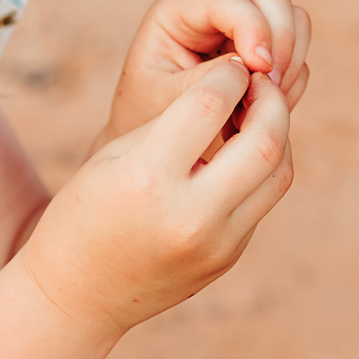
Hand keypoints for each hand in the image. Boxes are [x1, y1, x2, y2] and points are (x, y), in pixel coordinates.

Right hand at [23, 56, 293, 341]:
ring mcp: (216, 243)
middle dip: (270, 100)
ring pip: (279, 172)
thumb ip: (173, 122)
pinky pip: (263, 201)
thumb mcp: (114, 155)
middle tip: (260, 82)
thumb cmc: (86, 211)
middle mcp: (189, 215)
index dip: (227, 75)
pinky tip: (244, 151)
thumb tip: (231, 86)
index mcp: (148, 178)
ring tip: (258, 114)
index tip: (229, 65)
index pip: (210, 104)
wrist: (79, 294)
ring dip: (277, 134)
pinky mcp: (228, 257)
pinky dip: (262, 168)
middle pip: (265, 140)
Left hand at [99, 0, 311, 147]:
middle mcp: (212, 7)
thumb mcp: (167, 103)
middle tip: (270, 89)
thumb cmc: (149, 119)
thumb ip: (207, 82)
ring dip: (290, 63)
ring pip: (294, 19)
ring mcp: (241, 25)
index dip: (254, 29)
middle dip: (280, 41)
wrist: (153, 143)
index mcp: (178, 11)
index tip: (263, 72)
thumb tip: (253, 67)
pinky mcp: (261, 48)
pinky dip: (291, 81)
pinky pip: (297, 52)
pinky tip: (261, 109)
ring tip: (261, 104)